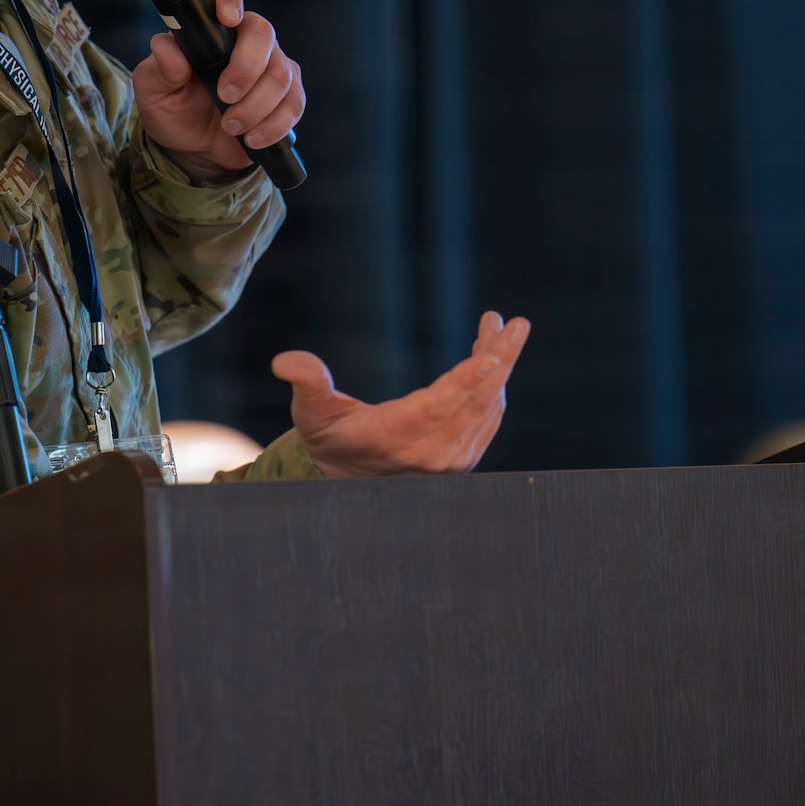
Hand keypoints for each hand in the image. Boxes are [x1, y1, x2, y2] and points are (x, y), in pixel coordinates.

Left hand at [132, 0, 304, 181]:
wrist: (195, 150)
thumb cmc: (173, 111)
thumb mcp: (152, 92)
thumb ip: (159, 69)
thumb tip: (166, 47)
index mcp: (209, 28)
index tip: (227, 19)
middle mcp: (244, 40)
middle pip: (263, 33)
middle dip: (247, 68)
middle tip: (225, 95)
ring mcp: (270, 65)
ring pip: (280, 74)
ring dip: (255, 107)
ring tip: (231, 126)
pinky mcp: (287, 95)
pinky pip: (293, 103)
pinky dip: (273, 125)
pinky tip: (252, 137)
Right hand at [276, 312, 530, 477]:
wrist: (345, 480)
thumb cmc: (328, 439)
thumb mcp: (310, 413)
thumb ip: (307, 384)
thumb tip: (287, 361)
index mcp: (397, 437)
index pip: (441, 406)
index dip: (469, 379)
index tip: (494, 353)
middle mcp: (432, 453)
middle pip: (477, 403)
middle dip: (501, 361)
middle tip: (517, 325)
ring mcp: (451, 460)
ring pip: (487, 409)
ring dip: (498, 366)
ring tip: (501, 327)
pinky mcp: (462, 458)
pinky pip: (487, 418)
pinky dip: (492, 385)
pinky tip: (492, 355)